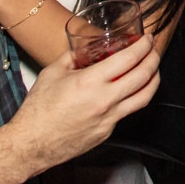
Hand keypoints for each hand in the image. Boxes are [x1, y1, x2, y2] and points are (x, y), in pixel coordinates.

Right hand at [3, 39, 160, 174]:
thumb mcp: (52, 73)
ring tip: (153, 71)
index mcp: (90, 82)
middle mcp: (104, 101)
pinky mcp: (107, 132)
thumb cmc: (38, 111)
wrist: (31, 144)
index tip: (147, 39)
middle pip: (143, 77)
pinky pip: (126, 112)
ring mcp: (108, 119)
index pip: (129, 59)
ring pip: (143, 98)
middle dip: (154, 59)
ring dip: (153, 81)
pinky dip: (131, 99)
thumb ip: (71, 58)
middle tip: (153, 51)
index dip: (143, 46)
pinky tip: (128, 92)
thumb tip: (82, 49)